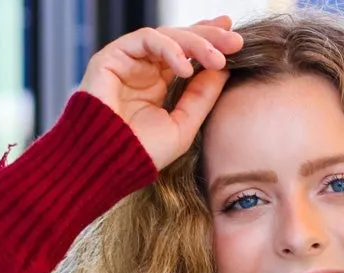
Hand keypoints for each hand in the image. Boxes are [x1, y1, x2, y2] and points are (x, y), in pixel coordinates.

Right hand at [79, 16, 243, 172]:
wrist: (108, 165)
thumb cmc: (141, 154)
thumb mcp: (182, 126)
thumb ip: (202, 97)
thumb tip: (224, 69)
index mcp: (158, 83)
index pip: (186, 53)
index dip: (209, 43)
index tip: (236, 41)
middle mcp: (143, 68)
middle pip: (180, 39)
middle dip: (209, 37)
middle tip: (235, 42)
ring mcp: (128, 61)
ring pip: (167, 36)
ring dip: (195, 43)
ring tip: (217, 59)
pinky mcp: (112, 56)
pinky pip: (146, 40)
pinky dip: (169, 50)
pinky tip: (186, 68)